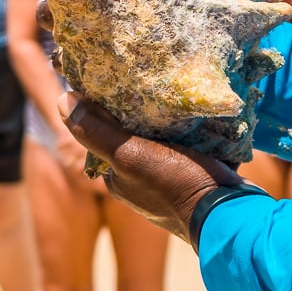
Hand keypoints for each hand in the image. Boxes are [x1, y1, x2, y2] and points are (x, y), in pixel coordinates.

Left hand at [58, 92, 243, 242]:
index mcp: (117, 177)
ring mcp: (168, 179)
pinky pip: (188, 143)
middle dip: (141, 109)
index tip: (115, 74)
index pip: (102, 132)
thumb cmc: (176, 185)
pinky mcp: (196, 174)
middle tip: (150, 76)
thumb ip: (97, 132)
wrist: (229, 216)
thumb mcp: (130, 155)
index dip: (106, 105)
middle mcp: (138, 180)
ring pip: (162, 138)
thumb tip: (63, 100)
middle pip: (133, 133)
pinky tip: (198, 109)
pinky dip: (191, 128)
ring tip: (176, 86)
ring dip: (168, 117)